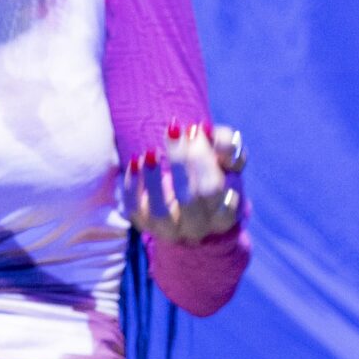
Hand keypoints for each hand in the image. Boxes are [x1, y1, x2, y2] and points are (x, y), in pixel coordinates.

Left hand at [120, 121, 245, 241]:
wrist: (190, 198)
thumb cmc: (211, 173)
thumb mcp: (226, 158)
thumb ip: (226, 144)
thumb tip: (207, 131)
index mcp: (223, 214)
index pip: (213, 189)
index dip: (202, 159)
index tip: (194, 129)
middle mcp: (198, 227)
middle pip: (189, 200)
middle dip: (181, 163)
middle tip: (173, 132)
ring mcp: (169, 229)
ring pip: (161, 212)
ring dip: (154, 178)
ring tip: (151, 151)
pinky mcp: (145, 224)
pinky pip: (135, 209)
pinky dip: (132, 185)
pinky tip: (136, 160)